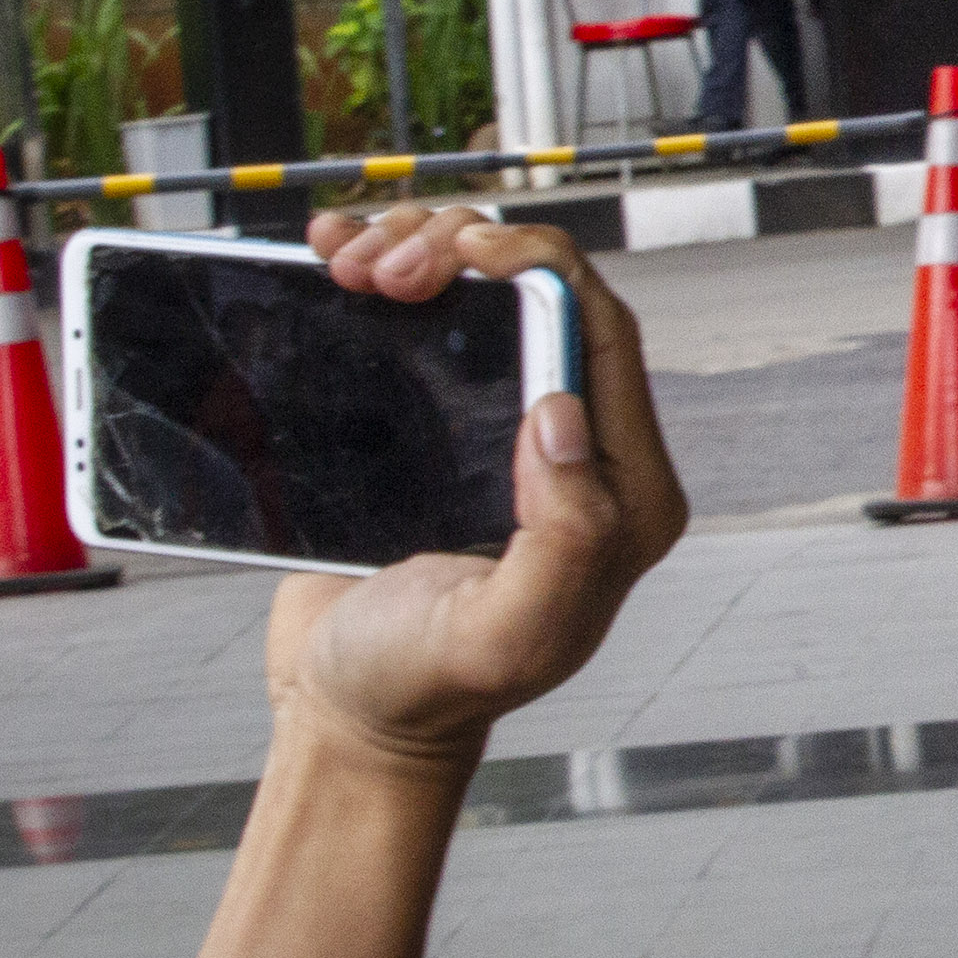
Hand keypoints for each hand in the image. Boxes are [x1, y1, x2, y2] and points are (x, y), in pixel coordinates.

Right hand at [261, 207, 687, 783]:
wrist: (350, 711)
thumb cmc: (425, 686)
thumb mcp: (503, 635)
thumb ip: (567, 538)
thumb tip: (567, 413)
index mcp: (624, 492)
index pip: (605, 334)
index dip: (542, 266)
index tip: (462, 246)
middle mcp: (579, 451)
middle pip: (546, 296)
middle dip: (466, 252)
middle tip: (383, 269)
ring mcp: (509, 431)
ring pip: (485, 294)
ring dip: (419, 252)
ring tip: (351, 267)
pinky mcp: (443, 425)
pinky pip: (427, 319)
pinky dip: (383, 268)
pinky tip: (333, 253)